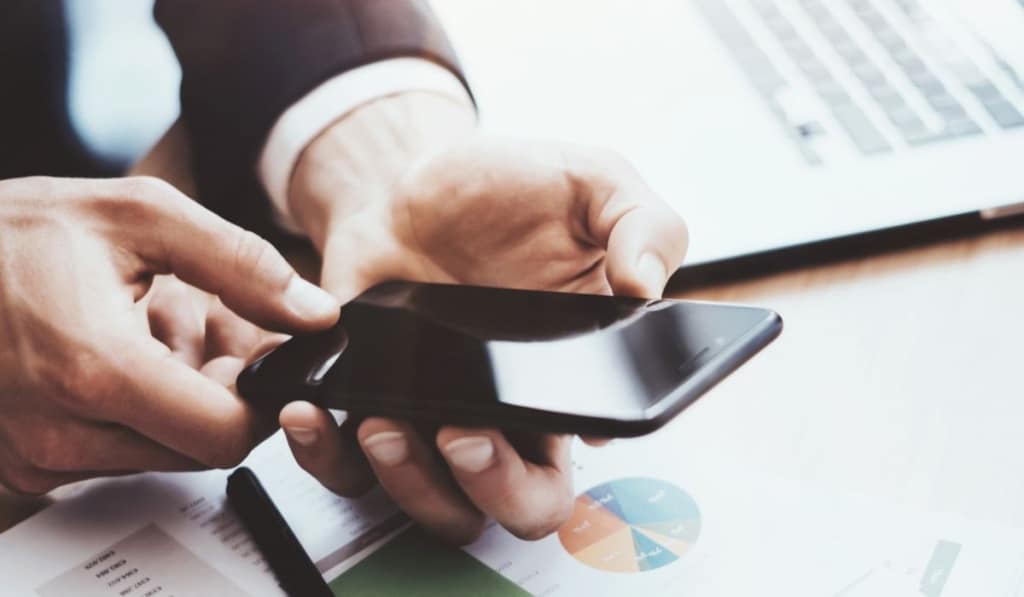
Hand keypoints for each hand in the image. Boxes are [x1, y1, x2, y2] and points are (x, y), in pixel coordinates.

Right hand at [0, 176, 338, 493]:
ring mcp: (36, 455)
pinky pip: (109, 454)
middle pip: (198, 447)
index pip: (225, 435)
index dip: (261, 399)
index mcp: (97, 369)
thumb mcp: (138, 216)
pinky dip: (132, 413)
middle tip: (207, 329)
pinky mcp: (23, 463)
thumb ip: (241, 264)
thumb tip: (313, 312)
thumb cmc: (11, 233)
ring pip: (158, 452)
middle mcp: (61, 431)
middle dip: (220, 393)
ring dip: (177, 401)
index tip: (264, 362)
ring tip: (154, 330)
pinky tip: (117, 354)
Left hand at [280, 93, 686, 543]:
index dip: (553, 471)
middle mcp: (504, 415)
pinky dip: (325, 457)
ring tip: (383, 423)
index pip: (578, 464)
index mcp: (566, 382)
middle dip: (490, 491)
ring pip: (431, 504)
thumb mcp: (591, 184)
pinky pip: (348, 467)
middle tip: (461, 435)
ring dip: (406, 483)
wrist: (409, 181)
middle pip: (514, 510)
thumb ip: (642, 223)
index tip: (521, 428)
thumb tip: (646, 287)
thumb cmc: (505, 191)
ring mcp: (432, 415)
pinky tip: (314, 415)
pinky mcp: (370, 402)